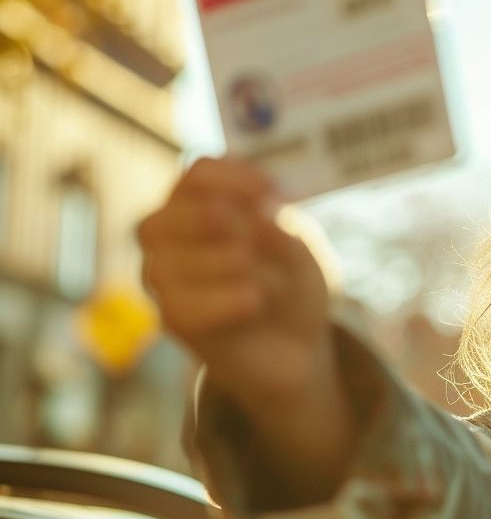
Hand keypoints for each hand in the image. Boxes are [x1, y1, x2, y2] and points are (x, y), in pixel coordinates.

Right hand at [139, 158, 354, 498]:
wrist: (299, 345)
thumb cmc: (291, 283)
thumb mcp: (298, 246)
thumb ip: (277, 226)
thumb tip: (255, 217)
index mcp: (200, 204)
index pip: (198, 173)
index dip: (236, 178)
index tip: (277, 195)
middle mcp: (170, 236)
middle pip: (172, 213)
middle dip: (218, 220)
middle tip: (260, 234)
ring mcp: (164, 278)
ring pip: (174, 261)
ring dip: (233, 266)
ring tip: (270, 284)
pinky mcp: (173, 319)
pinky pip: (183, 305)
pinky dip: (227, 300)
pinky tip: (255, 302)